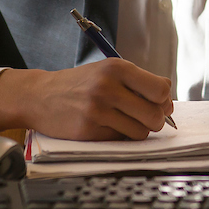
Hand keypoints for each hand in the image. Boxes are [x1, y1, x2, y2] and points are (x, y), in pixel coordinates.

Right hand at [0, 59, 173, 140]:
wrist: (40, 96)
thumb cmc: (80, 84)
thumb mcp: (108, 71)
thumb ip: (138, 82)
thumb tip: (168, 104)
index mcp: (117, 68)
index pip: (160, 89)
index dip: (164, 100)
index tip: (159, 104)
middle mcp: (107, 87)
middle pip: (154, 114)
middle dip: (156, 120)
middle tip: (147, 118)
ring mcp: (97, 110)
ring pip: (140, 132)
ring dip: (138, 131)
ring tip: (125, 122)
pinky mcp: (88, 131)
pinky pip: (120, 140)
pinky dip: (119, 137)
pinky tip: (106, 126)